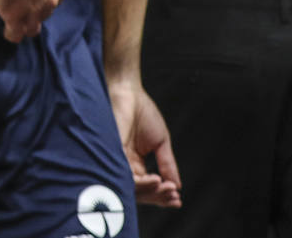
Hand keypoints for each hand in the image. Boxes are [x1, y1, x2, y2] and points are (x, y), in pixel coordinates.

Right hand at [0, 0, 69, 41]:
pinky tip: (7, 31)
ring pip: (32, 28)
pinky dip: (11, 33)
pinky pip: (15, 34)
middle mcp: (52, 1)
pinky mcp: (16, 17)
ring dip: (24, 25)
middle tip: (22, 5)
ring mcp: (34, 12)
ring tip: (15, 23)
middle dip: (35, 11)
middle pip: (45, 14)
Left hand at [107, 77, 181, 206]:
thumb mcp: (161, 142)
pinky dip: (141, 181)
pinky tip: (156, 179)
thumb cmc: (142, 112)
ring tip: (167, 188)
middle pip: (140, 191)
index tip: (178, 200)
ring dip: (152, 191)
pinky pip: (124, 173)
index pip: (148, 186)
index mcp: (135, 162)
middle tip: (174, 196)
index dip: (162, 196)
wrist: (129, 92)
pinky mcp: (112, 151)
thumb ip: (167, 164)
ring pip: (132, 186)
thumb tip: (177, 186)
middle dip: (159, 197)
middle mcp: (124, 163)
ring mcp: (117, 158)